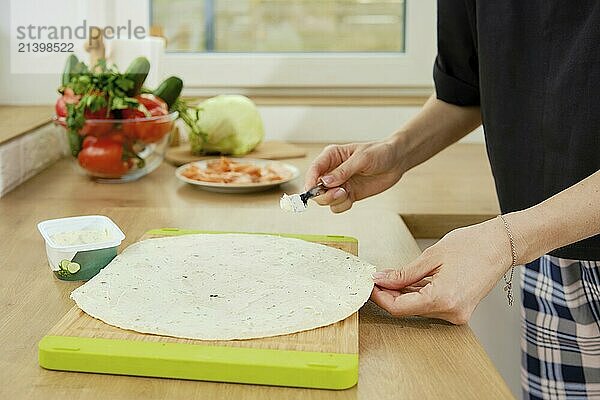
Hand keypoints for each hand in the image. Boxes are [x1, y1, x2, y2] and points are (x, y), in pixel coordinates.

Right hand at [304, 140, 403, 212]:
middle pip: (315, 188)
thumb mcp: (362, 158)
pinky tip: (352, 197)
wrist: (396, 162)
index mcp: (331, 156)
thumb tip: (325, 181)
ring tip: (347, 193)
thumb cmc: (379, 153)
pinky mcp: (347, 194)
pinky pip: (337, 206)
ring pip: (324, 199)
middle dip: (323, 194)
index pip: (313, 169)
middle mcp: (331, 171)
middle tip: (339, 192)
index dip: (310, 181)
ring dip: (334, 200)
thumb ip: (343, 170)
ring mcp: (339, 184)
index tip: (312, 191)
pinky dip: (342, 205)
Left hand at [370, 218, 512, 323]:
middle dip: (390, 295)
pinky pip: (431, 306)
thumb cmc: (471, 245)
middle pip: (408, 310)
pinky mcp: (461, 310)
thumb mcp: (431, 256)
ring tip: (392, 277)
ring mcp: (458, 313)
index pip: (399, 308)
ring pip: (419, 309)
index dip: (380, 297)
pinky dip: (418, 295)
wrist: (502, 245)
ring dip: (403, 295)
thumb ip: (403, 273)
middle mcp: (452, 312)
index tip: (370, 285)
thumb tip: (381, 279)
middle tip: (377, 278)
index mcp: (443, 299)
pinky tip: (409, 282)